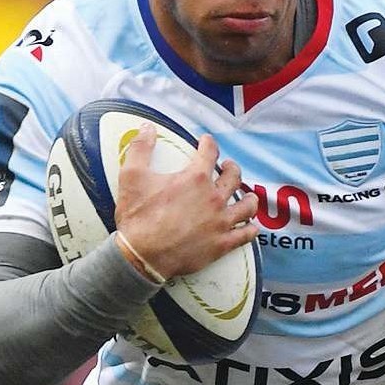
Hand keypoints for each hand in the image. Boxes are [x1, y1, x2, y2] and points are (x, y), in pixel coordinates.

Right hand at [113, 124, 259, 281]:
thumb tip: (147, 127)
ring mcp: (220, 222)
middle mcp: (214, 198)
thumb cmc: (138, 217)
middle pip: (234, 177)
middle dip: (232, 168)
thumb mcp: (132, 176)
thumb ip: (140, 148)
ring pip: (247, 206)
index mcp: (195, 178)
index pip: (209, 152)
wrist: (143, 256)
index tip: (206, 141)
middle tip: (228, 167)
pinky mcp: (221, 245)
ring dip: (249, 198)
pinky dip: (251, 230)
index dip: (208, 143)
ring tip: (248, 196)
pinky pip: (245, 235)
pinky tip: (252, 227)